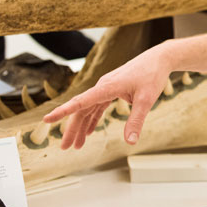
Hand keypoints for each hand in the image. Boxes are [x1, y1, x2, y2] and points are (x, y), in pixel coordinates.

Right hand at [43, 44, 173, 148]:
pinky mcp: (112, 90)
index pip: (81, 102)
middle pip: (81, 110)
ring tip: (76, 145)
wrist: (158, 59)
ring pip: (88, 109)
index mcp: (106, 87)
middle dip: (72, 129)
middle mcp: (102, 87)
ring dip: (81, 127)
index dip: (63, 112)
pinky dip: (92, 119)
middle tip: (65, 147)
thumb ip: (136, 120)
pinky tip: (88, 132)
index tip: (47, 120)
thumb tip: (130, 141)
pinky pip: (97, 106)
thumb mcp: (146, 100)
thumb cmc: (152, 76)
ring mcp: (106, 88)